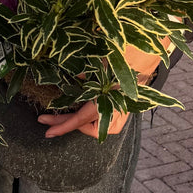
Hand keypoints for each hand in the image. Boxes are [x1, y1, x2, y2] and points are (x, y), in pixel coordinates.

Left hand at [36, 36, 168, 139]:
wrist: (146, 59)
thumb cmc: (124, 59)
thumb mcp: (100, 64)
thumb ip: (85, 71)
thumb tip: (73, 74)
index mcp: (106, 103)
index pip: (79, 120)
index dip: (61, 126)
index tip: (47, 132)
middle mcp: (112, 114)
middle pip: (82, 125)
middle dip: (64, 122)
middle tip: (45, 120)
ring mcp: (117, 116)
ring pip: (91, 124)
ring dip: (76, 119)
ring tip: (61, 114)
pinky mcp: (118, 113)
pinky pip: (98, 119)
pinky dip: (87, 115)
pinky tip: (78, 106)